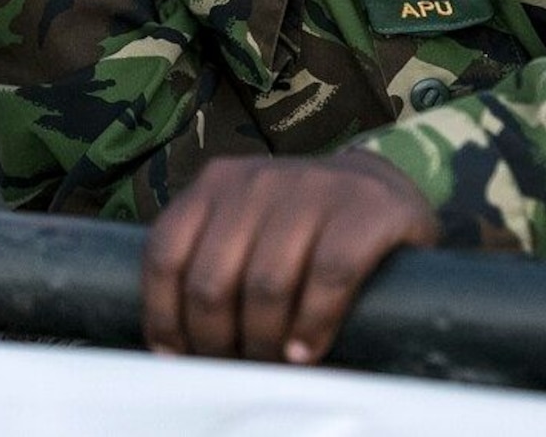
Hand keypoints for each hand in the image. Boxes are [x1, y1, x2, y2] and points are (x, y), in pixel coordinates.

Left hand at [142, 151, 436, 363]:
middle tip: (231, 365)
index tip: (175, 353)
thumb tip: (175, 343)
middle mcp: (256, 181)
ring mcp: (311, 188)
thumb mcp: (247, 225)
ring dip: (263, 340)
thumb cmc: (303, 225)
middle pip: (212, 279)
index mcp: (216, 184)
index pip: (166, 253)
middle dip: (215, 338)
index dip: (164, 314)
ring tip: (270, 363)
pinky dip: (314, 322)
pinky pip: (330, 275)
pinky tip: (306, 350)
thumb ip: (212, 259)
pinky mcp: (365, 207)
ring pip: (266, 283)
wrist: (382, 188)